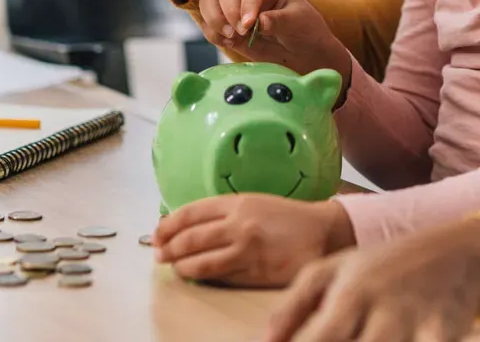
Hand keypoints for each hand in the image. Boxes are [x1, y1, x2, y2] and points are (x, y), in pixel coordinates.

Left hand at [153, 195, 355, 286]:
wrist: (322, 233)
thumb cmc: (288, 218)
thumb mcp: (255, 203)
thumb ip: (225, 213)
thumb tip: (190, 227)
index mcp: (238, 202)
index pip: (191, 213)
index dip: (168, 225)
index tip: (157, 233)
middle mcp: (239, 224)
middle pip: (190, 239)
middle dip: (169, 248)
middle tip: (159, 254)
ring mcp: (245, 250)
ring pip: (200, 262)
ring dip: (182, 267)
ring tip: (175, 268)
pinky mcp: (253, 272)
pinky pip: (220, 277)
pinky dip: (204, 277)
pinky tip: (198, 276)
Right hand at [196, 0, 352, 87]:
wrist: (304, 54)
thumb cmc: (305, 32)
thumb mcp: (298, 23)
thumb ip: (278, 20)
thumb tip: (260, 21)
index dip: (246, 7)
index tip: (249, 26)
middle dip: (227, 13)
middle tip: (240, 33)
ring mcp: (236, 12)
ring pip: (209, 4)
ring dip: (215, 21)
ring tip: (232, 38)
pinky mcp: (229, 29)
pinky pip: (209, 26)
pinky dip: (213, 34)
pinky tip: (230, 44)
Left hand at [265, 218, 479, 341]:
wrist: (460, 251)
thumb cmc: (386, 266)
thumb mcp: (336, 270)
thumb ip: (295, 304)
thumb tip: (265, 341)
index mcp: (349, 294)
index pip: (317, 339)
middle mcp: (380, 309)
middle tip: (347, 341)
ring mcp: (413, 322)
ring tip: (367, 338)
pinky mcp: (444, 333)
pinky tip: (407, 339)